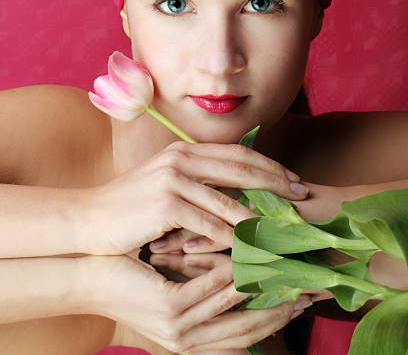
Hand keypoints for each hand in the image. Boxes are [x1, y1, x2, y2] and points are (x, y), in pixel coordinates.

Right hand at [81, 140, 308, 255]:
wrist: (91, 220)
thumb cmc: (132, 206)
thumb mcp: (168, 183)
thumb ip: (200, 180)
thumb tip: (239, 190)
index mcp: (185, 150)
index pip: (239, 153)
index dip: (270, 166)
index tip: (294, 181)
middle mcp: (181, 157)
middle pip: (242, 167)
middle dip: (276, 183)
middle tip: (302, 197)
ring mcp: (172, 179)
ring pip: (228, 200)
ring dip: (259, 217)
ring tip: (283, 230)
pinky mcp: (165, 204)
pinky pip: (207, 224)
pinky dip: (230, 238)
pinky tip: (247, 249)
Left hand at [82, 251, 313, 353]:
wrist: (91, 271)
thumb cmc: (134, 271)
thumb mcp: (177, 279)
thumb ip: (209, 276)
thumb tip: (242, 262)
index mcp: (196, 335)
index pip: (247, 332)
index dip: (278, 316)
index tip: (304, 297)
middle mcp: (192, 340)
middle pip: (249, 331)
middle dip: (282, 312)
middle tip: (311, 292)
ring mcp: (181, 329)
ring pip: (234, 315)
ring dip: (265, 293)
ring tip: (289, 272)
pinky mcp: (169, 311)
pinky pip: (209, 294)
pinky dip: (231, 277)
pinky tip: (247, 259)